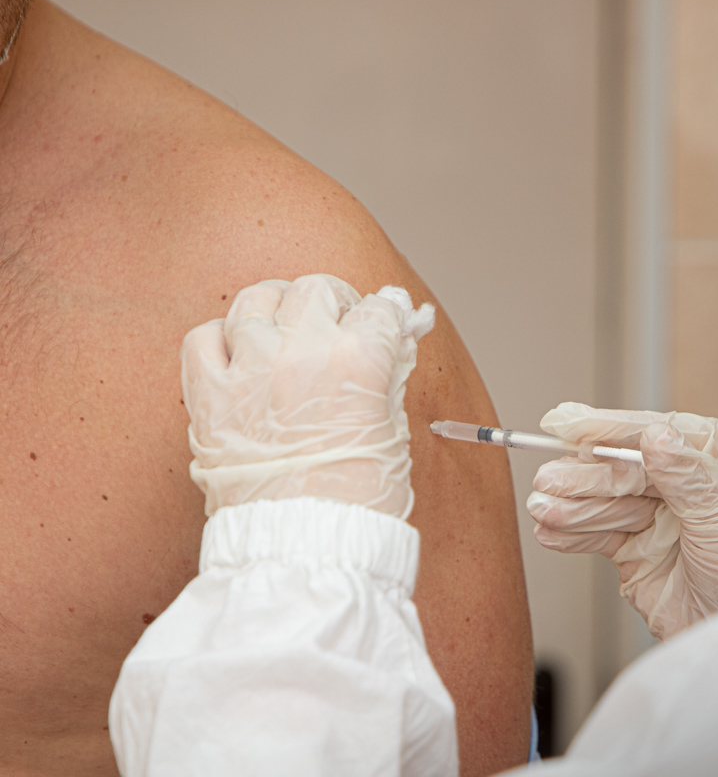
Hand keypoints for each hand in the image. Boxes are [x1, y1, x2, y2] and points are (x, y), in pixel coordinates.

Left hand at [181, 274, 434, 517]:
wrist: (305, 547)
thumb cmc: (358, 499)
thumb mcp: (392, 429)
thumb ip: (388, 377)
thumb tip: (391, 342)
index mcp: (359, 360)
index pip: (378, 309)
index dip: (386, 315)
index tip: (383, 322)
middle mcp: (302, 352)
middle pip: (315, 290)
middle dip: (333, 304)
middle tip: (337, 324)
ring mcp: (250, 370)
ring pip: (256, 300)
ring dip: (277, 310)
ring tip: (285, 331)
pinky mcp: (209, 395)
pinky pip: (204, 336)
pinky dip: (222, 337)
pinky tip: (240, 353)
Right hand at [527, 403, 717, 639]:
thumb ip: (687, 474)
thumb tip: (655, 435)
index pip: (661, 432)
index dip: (610, 427)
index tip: (564, 422)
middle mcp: (690, 480)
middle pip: (627, 466)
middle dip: (586, 475)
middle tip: (548, 480)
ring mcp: (661, 515)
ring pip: (608, 500)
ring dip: (573, 505)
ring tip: (543, 508)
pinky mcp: (638, 550)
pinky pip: (599, 534)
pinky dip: (573, 533)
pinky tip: (550, 531)